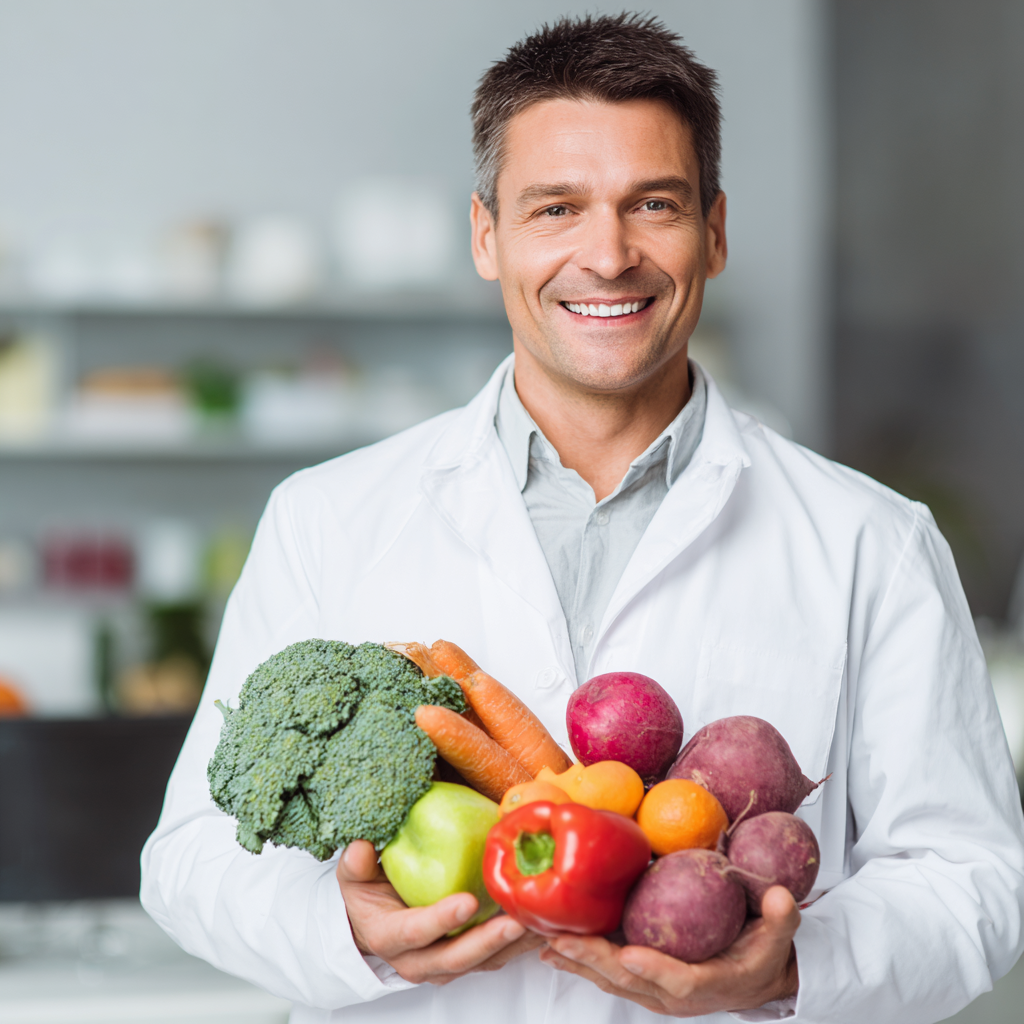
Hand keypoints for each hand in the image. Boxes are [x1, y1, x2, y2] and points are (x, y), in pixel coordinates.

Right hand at [337, 840, 544, 985]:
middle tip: (515, 921)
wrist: (370, 924)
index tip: (466, 902)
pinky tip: (541, 925)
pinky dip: (518, 945)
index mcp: (389, 937)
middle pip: (456, 957)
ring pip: (482, 961)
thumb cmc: (365, 896)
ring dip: (512, 946)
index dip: (440, 920)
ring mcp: (444, 964)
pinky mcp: (465, 960)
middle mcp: (417, 960)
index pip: (415, 932)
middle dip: (488, 941)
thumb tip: (362, 848)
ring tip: (540, 924)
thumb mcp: (351, 878)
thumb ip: (355, 865)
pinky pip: (495, 957)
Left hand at [539, 886, 799, 1016]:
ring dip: (577, 961)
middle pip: (631, 981)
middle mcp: (676, 994)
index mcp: (710, 983)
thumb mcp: (780, 935)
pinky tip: (553, 946)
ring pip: (611, 979)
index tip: (630, 955)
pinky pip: (607, 973)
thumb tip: (783, 899)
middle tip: (560, 941)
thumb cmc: (764, 954)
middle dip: (594, 961)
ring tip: (544, 942)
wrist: (756, 979)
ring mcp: (656, 990)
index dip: (655, 970)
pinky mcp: (642, 981)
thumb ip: (781, 918)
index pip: (680, 981)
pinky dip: (579, 960)